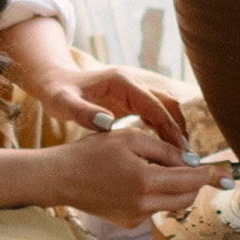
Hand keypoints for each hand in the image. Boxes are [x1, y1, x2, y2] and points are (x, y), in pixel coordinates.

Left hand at [28, 64, 190, 149]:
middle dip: (178, 129)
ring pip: (166, 108)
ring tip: (179, 157)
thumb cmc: (58, 93)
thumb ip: (82, 112)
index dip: (169, 127)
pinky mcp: (133, 99)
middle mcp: (133, 82)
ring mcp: (135, 90)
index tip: (180, 149)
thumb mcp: (64, 103)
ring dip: (175, 129)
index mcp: (122, 82)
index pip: (154, 104)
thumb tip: (107, 123)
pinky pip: (156, 113)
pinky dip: (164, 130)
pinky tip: (165, 152)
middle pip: (167, 103)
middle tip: (185, 157)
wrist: (55, 83)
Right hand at [42, 127, 225, 228]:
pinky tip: (136, 180)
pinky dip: (155, 195)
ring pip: (170, 204)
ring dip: (174, 188)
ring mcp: (135, 217)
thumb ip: (163, 149)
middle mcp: (143, 204)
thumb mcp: (129, 138)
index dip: (210, 174)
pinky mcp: (127, 222)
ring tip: (157, 168)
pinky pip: (152, 208)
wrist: (60, 178)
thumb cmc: (91, 152)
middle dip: (195, 183)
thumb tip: (190, 160)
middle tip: (198, 169)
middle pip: (186, 197)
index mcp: (146, 181)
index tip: (226, 173)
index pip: (190, 179)